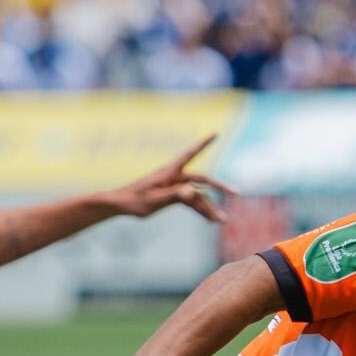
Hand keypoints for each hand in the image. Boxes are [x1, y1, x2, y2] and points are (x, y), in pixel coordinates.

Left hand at [106, 136, 235, 222]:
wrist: (119, 205)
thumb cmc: (133, 200)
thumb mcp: (154, 199)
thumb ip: (174, 195)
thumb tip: (194, 192)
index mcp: (169, 172)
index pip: (190, 154)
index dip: (203, 144)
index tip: (216, 133)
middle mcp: (174, 177)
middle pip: (202, 180)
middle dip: (219, 187)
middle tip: (236, 192)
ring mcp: (174, 187)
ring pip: (197, 196)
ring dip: (209, 207)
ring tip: (220, 221)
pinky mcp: (172, 196)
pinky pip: (190, 202)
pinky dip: (199, 211)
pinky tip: (209, 220)